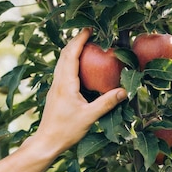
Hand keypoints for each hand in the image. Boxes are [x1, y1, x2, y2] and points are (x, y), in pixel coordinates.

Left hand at [32, 29, 126, 158]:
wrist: (46, 142)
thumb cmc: (66, 130)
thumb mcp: (90, 116)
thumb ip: (107, 102)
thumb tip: (125, 91)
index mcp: (66, 84)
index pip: (71, 55)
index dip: (79, 40)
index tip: (88, 29)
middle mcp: (58, 82)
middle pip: (64, 54)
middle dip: (75, 41)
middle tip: (88, 33)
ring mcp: (54, 87)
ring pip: (61, 62)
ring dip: (71, 51)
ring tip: (84, 45)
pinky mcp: (55, 93)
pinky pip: (62, 71)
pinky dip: (70, 62)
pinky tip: (79, 67)